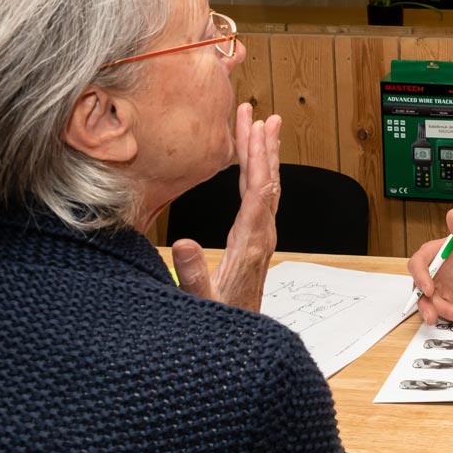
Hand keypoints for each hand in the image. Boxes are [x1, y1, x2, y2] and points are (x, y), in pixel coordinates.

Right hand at [172, 104, 281, 311]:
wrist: (242, 337)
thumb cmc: (222, 319)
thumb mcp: (201, 301)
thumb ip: (193, 274)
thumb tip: (185, 243)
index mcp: (251, 243)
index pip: (258, 191)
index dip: (256, 156)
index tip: (254, 128)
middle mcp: (262, 235)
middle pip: (266, 182)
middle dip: (262, 146)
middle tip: (259, 115)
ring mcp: (262, 236)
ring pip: (267, 188)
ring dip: (263, 156)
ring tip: (263, 126)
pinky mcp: (257, 239)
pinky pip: (261, 199)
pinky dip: (258, 175)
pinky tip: (254, 163)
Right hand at [406, 208, 452, 325]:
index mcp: (431, 254)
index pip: (417, 265)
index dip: (419, 277)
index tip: (429, 288)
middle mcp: (431, 272)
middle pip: (418, 290)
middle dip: (423, 305)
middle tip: (431, 316)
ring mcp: (438, 287)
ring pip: (432, 304)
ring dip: (443, 314)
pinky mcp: (447, 298)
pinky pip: (447, 310)